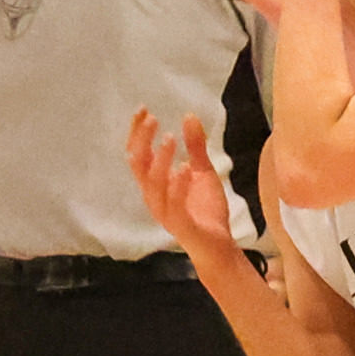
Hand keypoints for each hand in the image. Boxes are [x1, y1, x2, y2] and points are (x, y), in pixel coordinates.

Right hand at [125, 110, 250, 271]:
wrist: (218, 245)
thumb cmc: (205, 210)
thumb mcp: (203, 171)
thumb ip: (195, 147)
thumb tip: (189, 116)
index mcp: (155, 183)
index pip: (137, 154)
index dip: (137, 132)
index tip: (143, 110)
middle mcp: (153, 196)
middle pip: (138, 165)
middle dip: (141, 141)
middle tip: (152, 119)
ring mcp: (164, 210)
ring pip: (153, 183)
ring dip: (160, 159)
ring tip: (170, 138)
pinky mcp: (180, 224)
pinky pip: (173, 204)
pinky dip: (176, 185)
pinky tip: (183, 167)